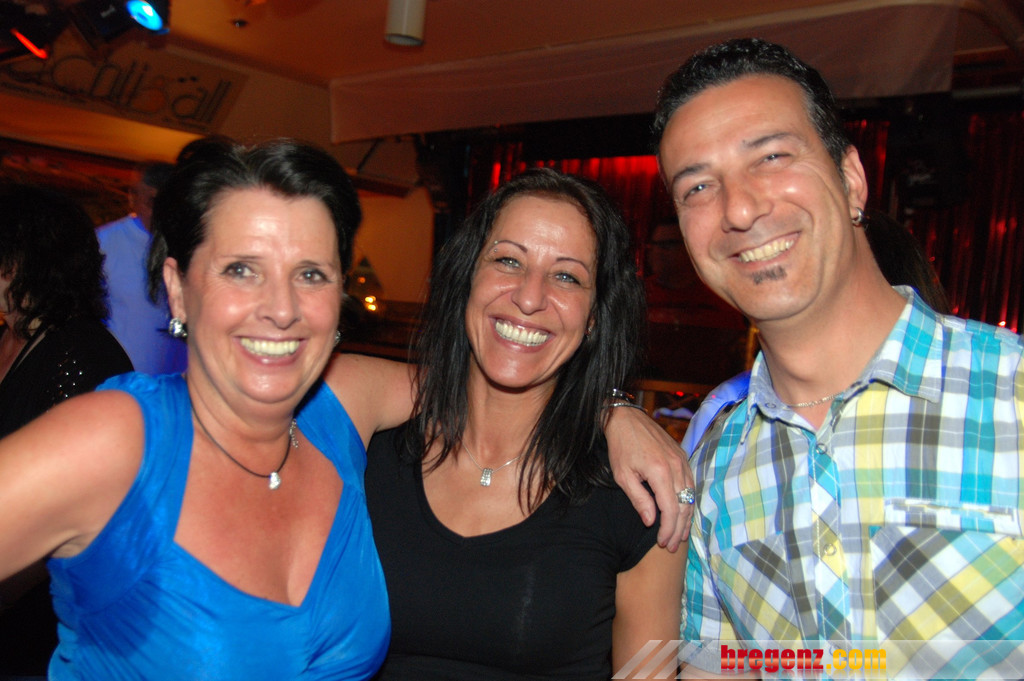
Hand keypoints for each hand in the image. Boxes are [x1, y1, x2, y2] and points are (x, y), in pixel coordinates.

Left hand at [604, 406, 693, 550]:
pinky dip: (688, 501)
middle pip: (684, 506)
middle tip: (672, 545)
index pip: (671, 510)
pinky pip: (691, 483)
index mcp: (661, 472)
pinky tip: (684, 512)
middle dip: (679, 529)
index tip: (662, 543)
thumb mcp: (623, 475)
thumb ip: (639, 499)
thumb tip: (651, 521)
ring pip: (691, 496)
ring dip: (686, 517)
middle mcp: (677, 466)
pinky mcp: (683, 456)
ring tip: (681, 535)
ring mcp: (682, 460)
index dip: (669, 529)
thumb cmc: (621, 446)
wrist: (626, 418)